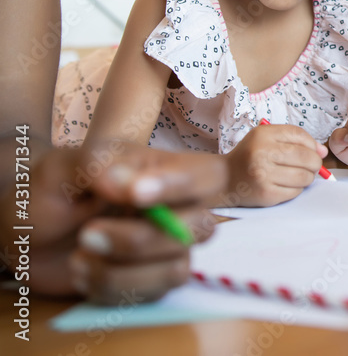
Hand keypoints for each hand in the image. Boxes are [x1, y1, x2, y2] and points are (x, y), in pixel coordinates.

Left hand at [0, 141, 225, 304]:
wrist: (26, 239)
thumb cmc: (50, 193)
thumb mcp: (61, 169)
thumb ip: (96, 165)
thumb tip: (130, 184)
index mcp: (164, 170)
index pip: (207, 175)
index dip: (183, 186)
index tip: (135, 195)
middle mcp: (177, 209)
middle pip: (201, 228)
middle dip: (141, 239)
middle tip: (87, 234)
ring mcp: (168, 248)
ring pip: (178, 268)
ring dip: (122, 270)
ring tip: (77, 257)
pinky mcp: (152, 282)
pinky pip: (151, 295)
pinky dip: (110, 288)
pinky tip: (82, 272)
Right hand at [225, 123, 326, 206]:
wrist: (224, 178)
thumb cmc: (250, 156)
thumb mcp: (267, 138)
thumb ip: (296, 140)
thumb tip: (322, 151)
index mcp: (263, 135)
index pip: (300, 136)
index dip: (312, 145)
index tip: (314, 151)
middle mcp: (262, 154)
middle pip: (307, 158)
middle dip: (315, 163)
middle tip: (310, 166)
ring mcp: (264, 176)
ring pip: (304, 177)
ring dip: (307, 178)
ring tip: (298, 175)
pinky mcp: (266, 195)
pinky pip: (295, 192)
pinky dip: (296, 189)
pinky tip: (286, 184)